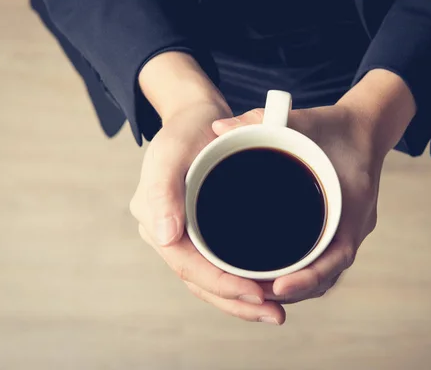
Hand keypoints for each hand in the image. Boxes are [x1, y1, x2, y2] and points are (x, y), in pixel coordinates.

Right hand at [131, 52, 285, 323]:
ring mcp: (184, 235)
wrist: (196, 116)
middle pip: (200, 281)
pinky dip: (239, 282)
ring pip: (210, 280)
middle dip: (236, 302)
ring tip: (275, 312)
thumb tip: (166, 237)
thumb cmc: (186, 129)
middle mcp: (167, 233)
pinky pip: (217, 266)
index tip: (257, 292)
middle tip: (275, 313)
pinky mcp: (201, 232)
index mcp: (155, 220)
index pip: (186, 265)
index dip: (221, 285)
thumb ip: (162, 189)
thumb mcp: (171, 150)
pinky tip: (265, 290)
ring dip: (240, 301)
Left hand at [211, 69, 415, 303]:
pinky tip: (273, 275)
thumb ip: (260, 120)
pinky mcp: (341, 229)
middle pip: (328, 274)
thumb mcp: (302, 118)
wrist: (366, 126)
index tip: (279, 288)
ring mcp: (349, 229)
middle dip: (294, 291)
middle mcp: (354, 224)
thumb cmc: (335, 125)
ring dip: (297, 288)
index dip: (309, 277)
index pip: (337, 253)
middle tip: (253, 295)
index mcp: (353, 203)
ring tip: (257, 292)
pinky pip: (323, 260)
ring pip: (325, 272)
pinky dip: (302, 274)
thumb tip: (217, 127)